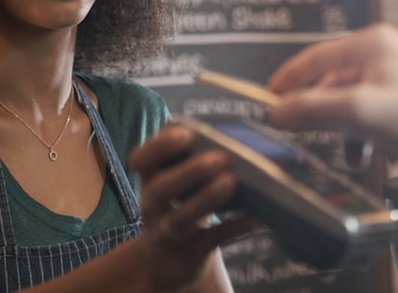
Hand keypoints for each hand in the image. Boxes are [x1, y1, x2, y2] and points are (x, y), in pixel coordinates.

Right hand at [128, 126, 252, 291]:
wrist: (164, 263)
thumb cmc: (178, 207)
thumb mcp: (175, 185)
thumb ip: (190, 161)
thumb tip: (231, 134)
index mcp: (151, 181)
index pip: (140, 160)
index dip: (159, 146)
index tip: (187, 134)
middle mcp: (153, 207)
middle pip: (160, 189)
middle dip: (189, 172)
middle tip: (221, 158)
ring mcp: (169, 233)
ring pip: (181, 218)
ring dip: (206, 199)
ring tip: (231, 181)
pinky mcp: (191, 253)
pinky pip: (213, 240)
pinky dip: (236, 228)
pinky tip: (257, 218)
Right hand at [267, 23, 397, 160]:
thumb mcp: (358, 112)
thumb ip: (313, 110)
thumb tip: (277, 113)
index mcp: (373, 43)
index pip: (316, 56)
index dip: (289, 79)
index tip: (271, 97)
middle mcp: (390, 51)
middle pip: (339, 83)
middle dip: (330, 117)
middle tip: (318, 138)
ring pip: (361, 102)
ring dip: (355, 132)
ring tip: (359, 157)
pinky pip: (384, 113)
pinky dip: (377, 133)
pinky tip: (387, 152)